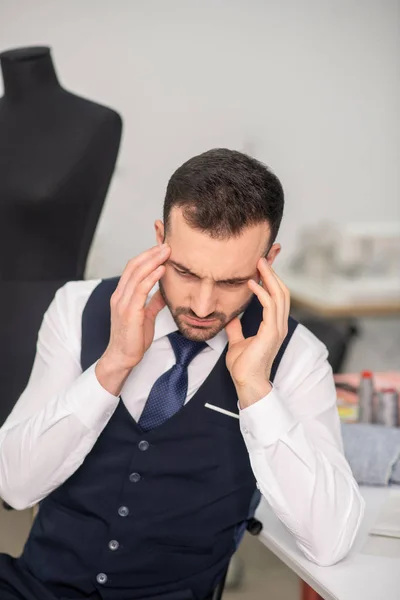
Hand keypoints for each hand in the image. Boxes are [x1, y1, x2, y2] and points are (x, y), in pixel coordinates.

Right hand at [103, 244, 170, 369]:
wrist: (122, 357)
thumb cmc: (133, 339)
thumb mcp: (145, 316)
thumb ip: (152, 302)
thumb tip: (164, 292)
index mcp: (122, 295)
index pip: (132, 268)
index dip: (146, 256)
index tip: (161, 248)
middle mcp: (120, 295)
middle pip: (134, 266)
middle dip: (151, 253)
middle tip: (166, 245)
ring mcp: (123, 303)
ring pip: (136, 274)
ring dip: (153, 261)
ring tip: (166, 252)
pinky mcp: (129, 312)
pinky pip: (140, 289)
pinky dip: (151, 277)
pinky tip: (161, 269)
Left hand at [225, 258, 289, 406]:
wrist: (247, 383)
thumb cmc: (244, 367)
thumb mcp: (238, 342)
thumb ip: (236, 329)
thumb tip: (231, 318)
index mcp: (273, 326)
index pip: (277, 297)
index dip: (271, 280)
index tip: (261, 267)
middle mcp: (279, 325)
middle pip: (282, 292)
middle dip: (273, 273)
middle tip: (262, 258)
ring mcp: (277, 328)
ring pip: (279, 295)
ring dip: (269, 277)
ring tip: (259, 263)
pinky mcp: (271, 332)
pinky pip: (269, 306)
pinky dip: (262, 292)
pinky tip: (252, 283)